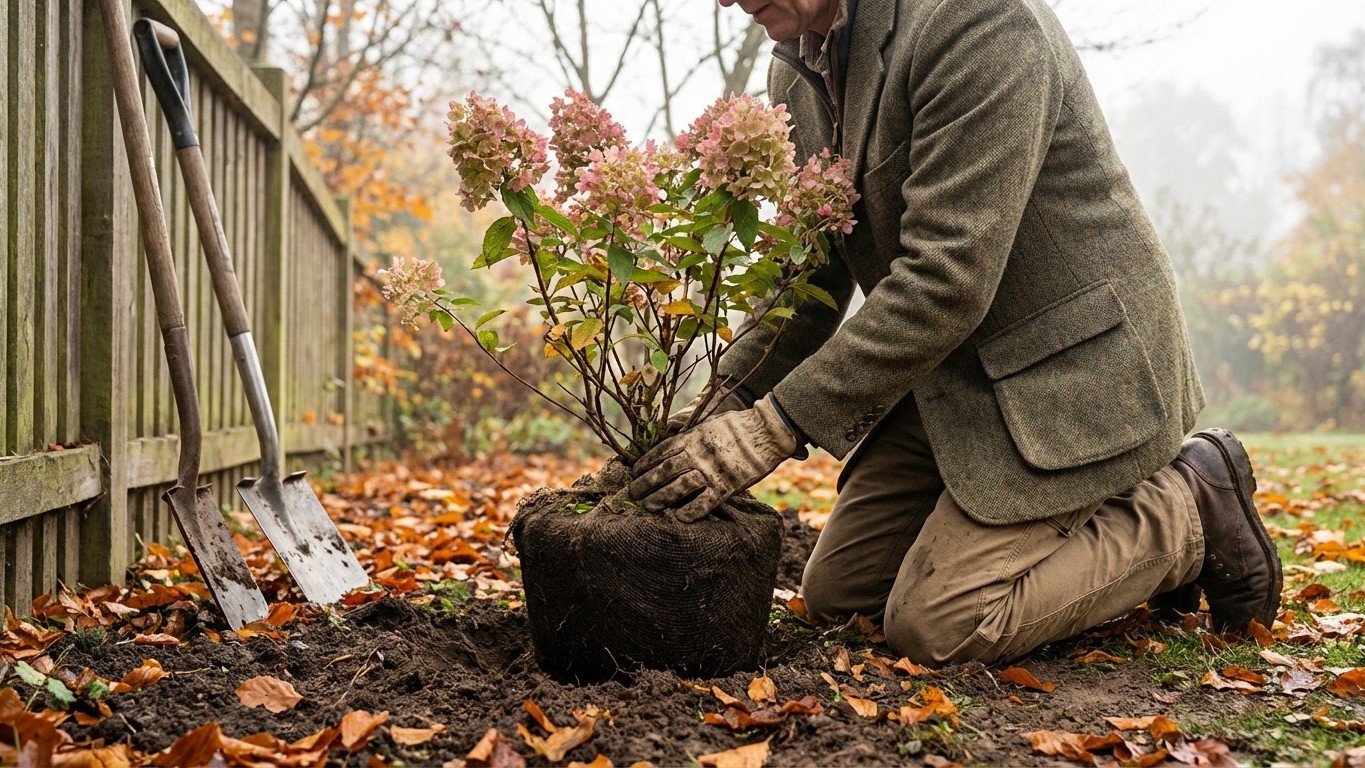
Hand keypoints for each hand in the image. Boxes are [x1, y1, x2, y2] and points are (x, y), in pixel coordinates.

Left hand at [630, 395, 797, 521]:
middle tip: (633, 494)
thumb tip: (675, 442)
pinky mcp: (727, 485)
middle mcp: (697, 454)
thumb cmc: (739, 426)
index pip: (660, 452)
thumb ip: (692, 436)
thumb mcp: (709, 424)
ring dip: (660, 499)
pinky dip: (689, 511)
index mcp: (692, 437)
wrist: (767, 430)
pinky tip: (678, 517)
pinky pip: (704, 502)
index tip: (634, 473)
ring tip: (648, 507)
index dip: (645, 464)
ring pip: (678, 487)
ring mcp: (711, 470)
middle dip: (645, 484)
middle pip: (663, 471)